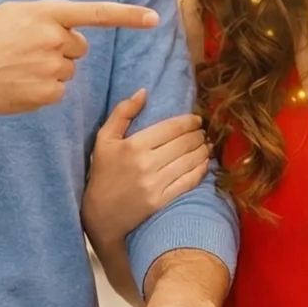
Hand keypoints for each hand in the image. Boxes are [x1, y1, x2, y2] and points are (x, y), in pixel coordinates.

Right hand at [0, 1, 159, 115]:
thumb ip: (44, 17)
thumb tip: (70, 30)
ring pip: (68, 71)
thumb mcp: (11, 13)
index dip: (127, 16)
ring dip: (50, 71)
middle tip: (27, 52)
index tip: (154, 18)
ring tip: (17, 68)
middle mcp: (52, 38)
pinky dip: (42, 90)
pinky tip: (18, 84)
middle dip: (62, 50)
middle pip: (79, 47)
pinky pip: (58, 91)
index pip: (95, 13)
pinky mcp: (46, 94)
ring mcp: (50, 68)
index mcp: (44, 13)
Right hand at [82, 89, 208, 246]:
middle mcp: (147, 164)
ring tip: (206, 145)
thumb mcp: (104, 139)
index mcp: (134, 146)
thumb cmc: (102, 172)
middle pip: (184, 144)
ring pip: (190, 161)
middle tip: (202, 132)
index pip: (171, 128)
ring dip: (203, 151)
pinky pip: (188, 182)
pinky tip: (204, 163)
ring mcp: (155, 184)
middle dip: (198, 135)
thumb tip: (143, 92)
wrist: (101, 214)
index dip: (189, 122)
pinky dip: (201, 170)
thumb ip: (122, 112)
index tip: (196, 120)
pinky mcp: (161, 201)